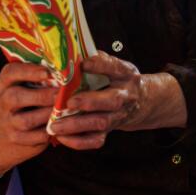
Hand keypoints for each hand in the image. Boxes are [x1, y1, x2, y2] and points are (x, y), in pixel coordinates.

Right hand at [0, 62, 57, 178]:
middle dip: (41, 95)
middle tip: (62, 93)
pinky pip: (35, 136)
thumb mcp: (24, 86)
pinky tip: (64, 126)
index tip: (48, 72)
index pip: (10, 73)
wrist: (3, 132)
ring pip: (26, 120)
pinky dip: (51, 132)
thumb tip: (72, 65)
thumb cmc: (25, 102)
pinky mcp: (17, 138)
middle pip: (15, 97)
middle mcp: (2, 101)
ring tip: (66, 110)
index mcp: (4, 84)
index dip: (28, 71)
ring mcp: (8, 122)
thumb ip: (40, 78)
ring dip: (47, 115)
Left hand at [48, 53, 185, 149]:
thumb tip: (69, 53)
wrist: (141, 101)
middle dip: (90, 102)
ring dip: (77, 125)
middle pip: (112, 101)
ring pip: (101, 123)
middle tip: (68, 102)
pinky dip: (78, 142)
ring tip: (54, 125)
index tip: (82, 64)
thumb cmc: (119, 80)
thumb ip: (96, 60)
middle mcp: (125, 95)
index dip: (99, 65)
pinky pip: (96, 140)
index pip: (113, 67)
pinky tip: (62, 137)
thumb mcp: (114, 65)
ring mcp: (119, 115)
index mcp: (125, 74)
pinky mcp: (111, 130)